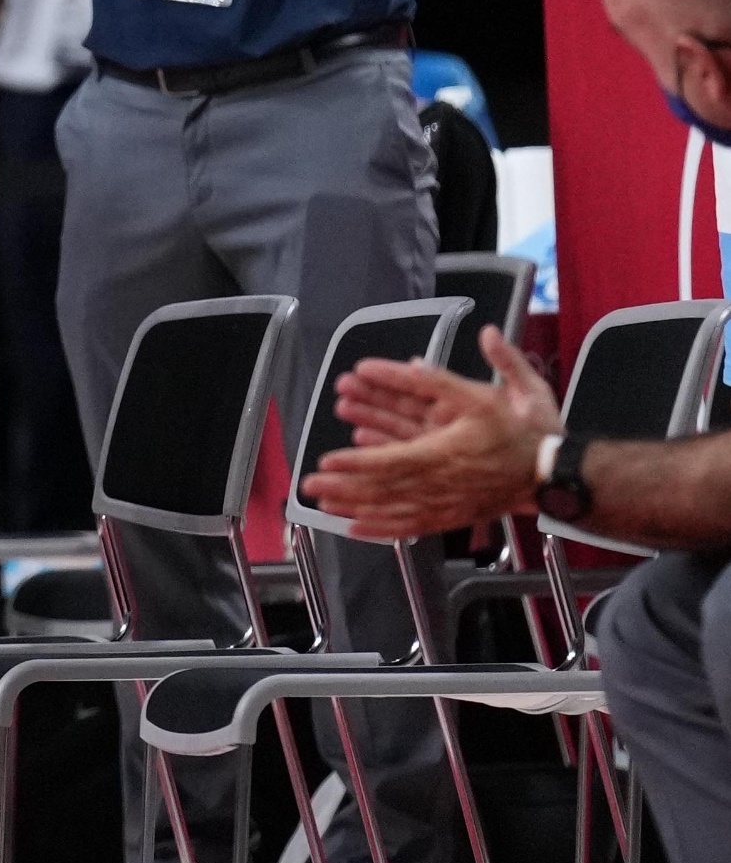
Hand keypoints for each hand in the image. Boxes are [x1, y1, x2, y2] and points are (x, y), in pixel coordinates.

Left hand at [301, 328, 555, 538]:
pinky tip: (356, 530)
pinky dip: (382, 529)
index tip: (328, 462)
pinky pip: (412, 526)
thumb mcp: (521, 392)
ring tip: (322, 505)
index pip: (395, 459)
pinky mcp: (452, 515)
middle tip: (308, 486)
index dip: (360, 462)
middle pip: (386, 488)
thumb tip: (485, 332)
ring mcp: (447, 503)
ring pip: (394, 509)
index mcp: (452, 451)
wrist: (555, 476)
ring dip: (355, 507)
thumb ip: (502, 364)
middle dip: (345, 487)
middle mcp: (445, 482)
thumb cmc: (530, 433)